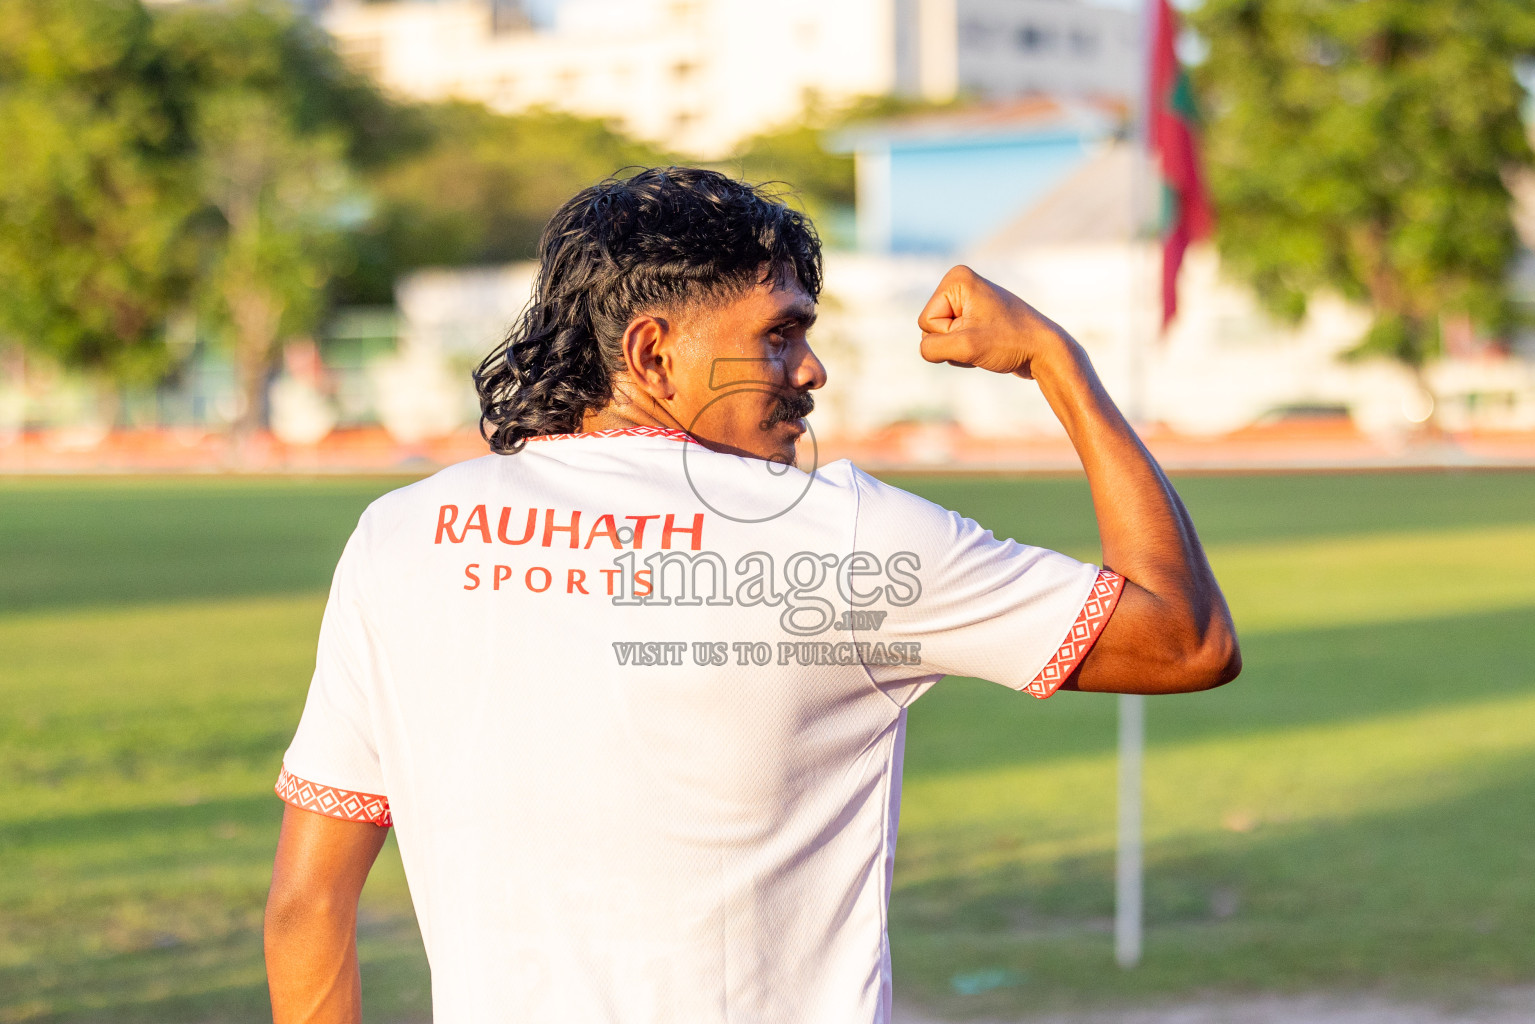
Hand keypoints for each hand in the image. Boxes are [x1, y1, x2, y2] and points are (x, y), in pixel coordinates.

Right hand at [917, 265, 1072, 379]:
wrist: (1047, 351)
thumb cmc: (1010, 343)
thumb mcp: (965, 347)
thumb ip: (931, 348)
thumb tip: (926, 349)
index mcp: (956, 278)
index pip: (926, 321)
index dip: (950, 335)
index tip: (980, 331)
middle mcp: (961, 284)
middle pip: (930, 329)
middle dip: (954, 343)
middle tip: (984, 340)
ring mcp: (968, 301)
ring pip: (941, 339)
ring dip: (961, 350)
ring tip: (988, 344)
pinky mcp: (976, 317)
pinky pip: (954, 342)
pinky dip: (967, 352)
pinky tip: (988, 348)